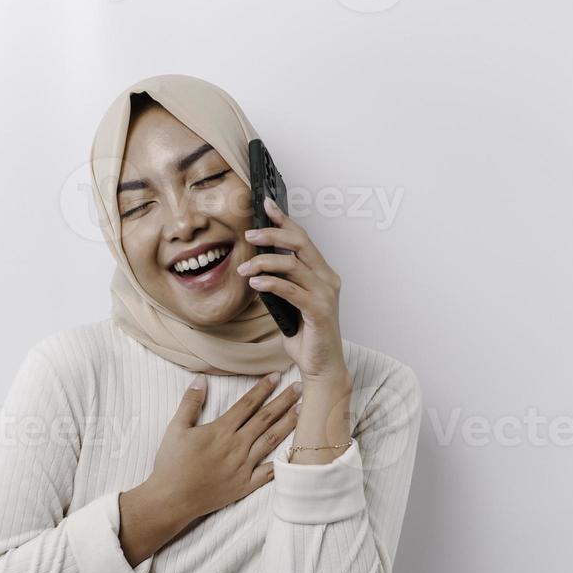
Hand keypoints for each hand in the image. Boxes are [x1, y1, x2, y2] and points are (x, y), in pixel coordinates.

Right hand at [143, 373, 302, 521]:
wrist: (171, 499)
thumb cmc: (171, 464)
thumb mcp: (175, 428)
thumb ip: (190, 403)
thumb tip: (200, 379)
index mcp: (221, 430)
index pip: (247, 404)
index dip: (262, 388)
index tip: (276, 376)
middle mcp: (237, 446)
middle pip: (265, 418)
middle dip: (283, 401)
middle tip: (300, 387)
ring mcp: (243, 466)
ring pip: (271, 440)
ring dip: (289, 424)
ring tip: (303, 411)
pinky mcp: (245, 485)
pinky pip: (268, 473)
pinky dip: (282, 462)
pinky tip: (295, 452)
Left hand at [237, 195, 349, 383]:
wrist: (321, 367)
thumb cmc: (306, 337)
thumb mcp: (288, 304)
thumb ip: (280, 284)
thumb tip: (257, 268)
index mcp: (323, 274)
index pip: (303, 239)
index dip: (285, 220)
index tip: (267, 205)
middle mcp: (328, 279)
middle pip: (300, 243)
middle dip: (272, 233)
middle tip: (249, 234)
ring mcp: (326, 294)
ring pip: (293, 264)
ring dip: (264, 262)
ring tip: (244, 268)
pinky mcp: (319, 311)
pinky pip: (291, 290)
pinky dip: (271, 283)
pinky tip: (255, 282)